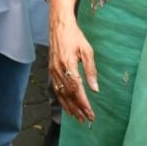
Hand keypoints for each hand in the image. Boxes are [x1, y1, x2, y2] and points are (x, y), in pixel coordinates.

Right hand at [49, 1, 97, 123]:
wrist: (58, 25)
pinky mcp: (51, 70)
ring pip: (61, 94)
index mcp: (69, 65)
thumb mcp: (87, 51)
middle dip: (78, 109)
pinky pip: (56, 89)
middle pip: (68, 95)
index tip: (91, 114)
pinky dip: (62, 100)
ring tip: (77, 118)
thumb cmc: (75, 36)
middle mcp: (58, 70)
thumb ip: (91, 71)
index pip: (77, 90)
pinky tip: (67, 106)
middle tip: (86, 120)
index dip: (84, 104)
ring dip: (69, 107)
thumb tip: (95, 89)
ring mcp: (53, 71)